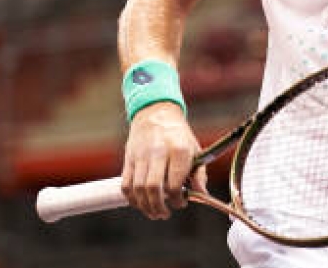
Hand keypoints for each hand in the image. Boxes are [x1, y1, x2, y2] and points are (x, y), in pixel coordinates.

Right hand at [121, 102, 206, 219]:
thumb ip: (199, 174)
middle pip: (153, 188)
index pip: (174, 184)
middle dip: (159, 206)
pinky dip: (132, 198)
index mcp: (178, 150)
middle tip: (165, 213)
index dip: (177, 199)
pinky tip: (141, 203)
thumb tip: (201, 194)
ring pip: (138, 189)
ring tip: (154, 212)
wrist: (156, 113)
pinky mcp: (128, 158)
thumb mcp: (195, 150)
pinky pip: (126, 184)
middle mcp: (158, 152)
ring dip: (145, 206)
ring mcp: (140, 155)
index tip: (181, 202)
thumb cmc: (178, 134)